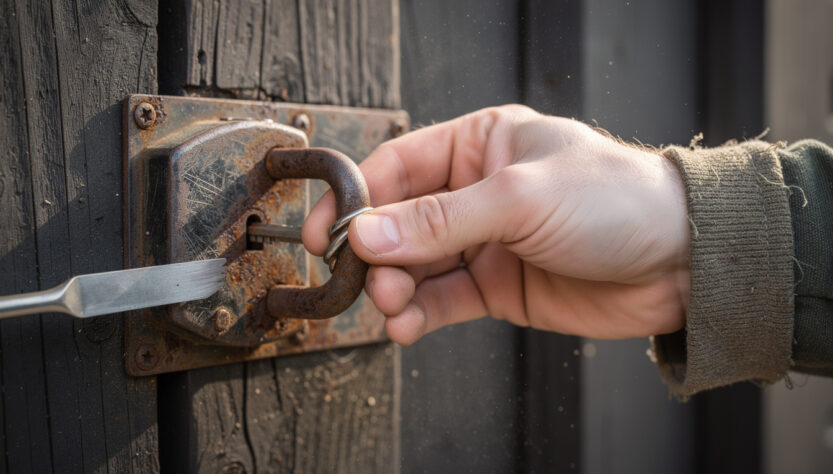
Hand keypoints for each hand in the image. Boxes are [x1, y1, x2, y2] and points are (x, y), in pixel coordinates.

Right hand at [303, 105, 689, 344]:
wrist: (683, 261)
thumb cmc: (616, 201)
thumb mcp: (520, 198)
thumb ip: (440, 220)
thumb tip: (367, 234)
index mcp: (480, 144)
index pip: (398, 167)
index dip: (358, 199)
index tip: (330, 232)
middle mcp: (476, 192)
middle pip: (400, 222)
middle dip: (377, 253)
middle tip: (367, 279)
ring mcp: (485, 242)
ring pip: (416, 266)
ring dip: (395, 288)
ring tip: (393, 305)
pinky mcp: (497, 286)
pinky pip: (442, 300)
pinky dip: (420, 314)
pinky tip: (408, 325)